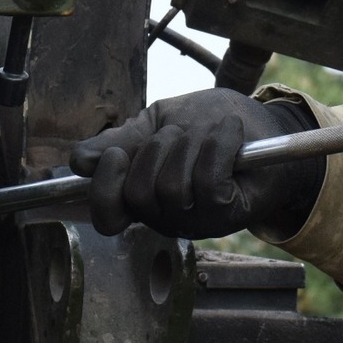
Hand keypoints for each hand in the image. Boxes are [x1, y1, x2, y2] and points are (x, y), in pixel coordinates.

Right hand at [70, 90, 324, 238]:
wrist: (263, 125)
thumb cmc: (208, 124)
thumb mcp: (158, 123)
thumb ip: (122, 141)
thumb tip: (79, 161)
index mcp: (143, 197)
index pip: (107, 216)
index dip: (102, 190)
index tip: (114, 156)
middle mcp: (166, 216)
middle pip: (139, 194)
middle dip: (156, 149)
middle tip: (178, 130)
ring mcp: (197, 219)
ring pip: (172, 187)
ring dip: (190, 143)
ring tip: (210, 129)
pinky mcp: (228, 213)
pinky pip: (208, 182)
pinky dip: (219, 147)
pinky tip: (230, 134)